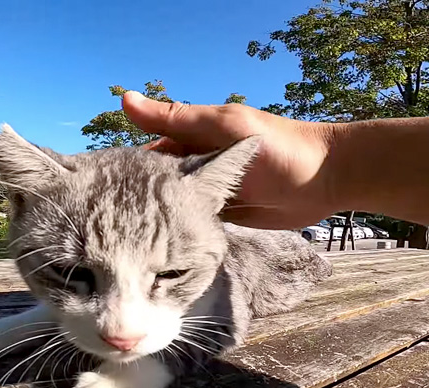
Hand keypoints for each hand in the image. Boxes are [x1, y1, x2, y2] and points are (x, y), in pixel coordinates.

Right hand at [122, 91, 343, 229]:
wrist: (328, 178)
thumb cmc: (277, 146)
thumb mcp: (223, 127)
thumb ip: (177, 118)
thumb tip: (124, 98)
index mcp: (193, 140)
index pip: (150, 152)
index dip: (128, 167)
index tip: (101, 189)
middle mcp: (198, 166)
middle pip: (160, 183)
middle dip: (140, 199)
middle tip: (109, 225)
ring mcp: (211, 193)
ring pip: (175, 205)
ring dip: (158, 219)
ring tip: (125, 242)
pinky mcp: (226, 217)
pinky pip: (196, 224)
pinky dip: (181, 232)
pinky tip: (159, 248)